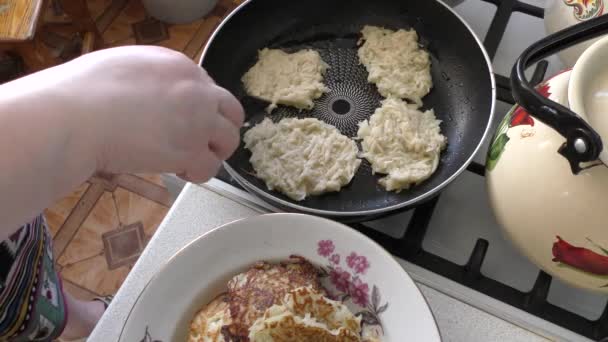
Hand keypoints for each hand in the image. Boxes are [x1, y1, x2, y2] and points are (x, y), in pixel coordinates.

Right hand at [53, 45, 243, 182]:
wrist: (75, 117)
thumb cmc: (83, 92)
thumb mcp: (125, 65)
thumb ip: (153, 78)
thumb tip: (156, 94)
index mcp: (180, 65)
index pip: (208, 87)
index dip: (199, 107)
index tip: (186, 120)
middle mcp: (197, 90)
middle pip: (231, 111)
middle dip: (219, 127)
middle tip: (201, 141)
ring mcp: (198, 122)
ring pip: (229, 141)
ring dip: (212, 152)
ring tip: (189, 160)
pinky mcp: (191, 152)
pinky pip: (211, 168)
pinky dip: (198, 173)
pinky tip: (180, 172)